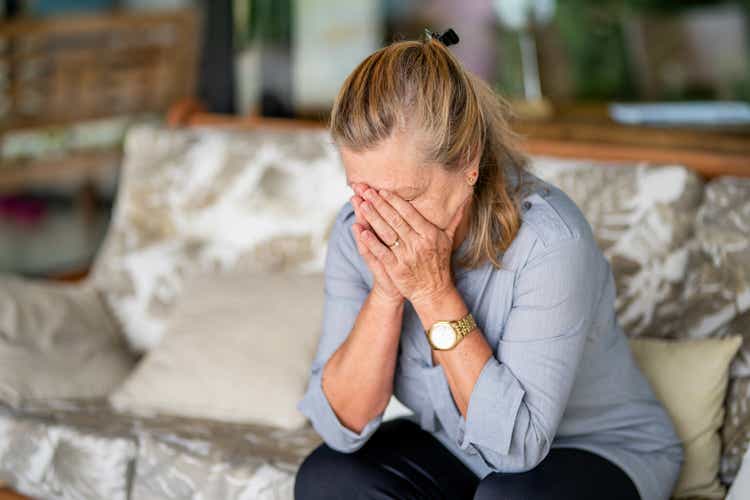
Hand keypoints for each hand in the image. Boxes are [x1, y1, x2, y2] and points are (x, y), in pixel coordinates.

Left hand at [356, 187, 470, 307]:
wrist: (434, 291)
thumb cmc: (439, 264)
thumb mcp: (448, 240)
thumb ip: (453, 219)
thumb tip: (465, 201)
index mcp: (429, 234)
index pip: (409, 213)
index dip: (394, 201)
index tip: (382, 191)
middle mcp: (418, 243)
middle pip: (395, 220)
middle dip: (379, 204)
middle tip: (366, 191)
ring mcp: (406, 256)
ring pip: (387, 233)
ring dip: (373, 218)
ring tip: (361, 205)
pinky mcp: (396, 269)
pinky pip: (382, 252)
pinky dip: (371, 242)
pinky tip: (361, 231)